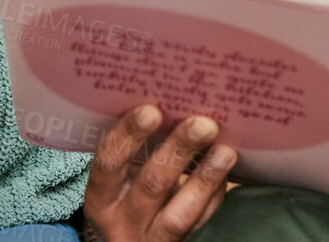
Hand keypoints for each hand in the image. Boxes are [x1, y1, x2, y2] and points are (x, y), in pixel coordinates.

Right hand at [83, 105, 236, 241]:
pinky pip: (202, 224)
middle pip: (150, 186)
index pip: (108, 165)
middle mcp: (122, 222)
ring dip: (204, 178)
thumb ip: (141, 151)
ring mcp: (152, 239)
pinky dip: (215, 196)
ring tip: (225, 150)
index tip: (152, 110)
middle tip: (202, 123)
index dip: (128, 137)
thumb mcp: (124, 180)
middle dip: (177, 152)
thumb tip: (176, 100)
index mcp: (102, 197)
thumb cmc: (132, 197)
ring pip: (179, 214)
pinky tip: (226, 171)